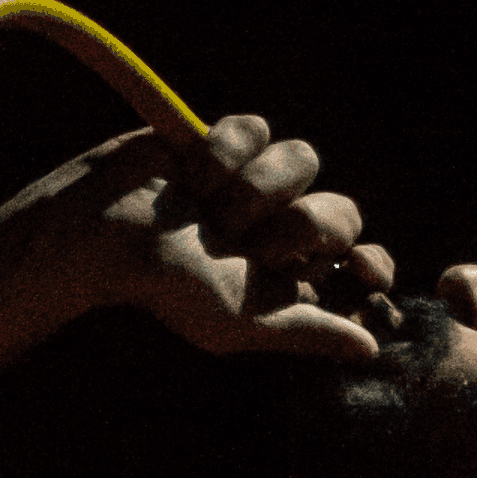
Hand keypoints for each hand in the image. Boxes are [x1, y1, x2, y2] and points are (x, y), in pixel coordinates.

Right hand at [72, 113, 396, 360]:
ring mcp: (257, 182)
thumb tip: (372, 349)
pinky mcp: (228, 141)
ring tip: (209, 208)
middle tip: (249, 243)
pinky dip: (225, 151)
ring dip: (257, 186)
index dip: (371, 261)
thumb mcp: (242, 321)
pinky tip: (190, 175)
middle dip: (301, 225)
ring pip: (304, 158)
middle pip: (342, 209)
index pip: (360, 261)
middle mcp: (281, 228)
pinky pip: (258, 128)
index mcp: (291, 276)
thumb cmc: (168, 288)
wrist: (105, 233)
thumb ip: (308, 332)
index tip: (366, 268)